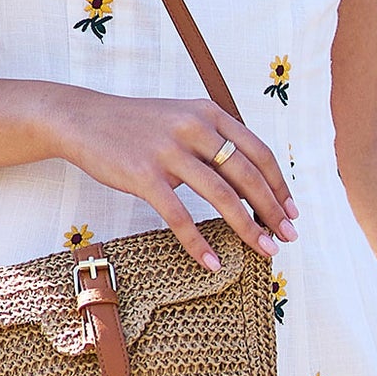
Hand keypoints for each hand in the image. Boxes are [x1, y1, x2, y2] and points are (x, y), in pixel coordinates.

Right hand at [50, 90, 297, 271]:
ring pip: (221, 196)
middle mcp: (194, 127)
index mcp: (209, 113)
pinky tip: (212, 262)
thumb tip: (249, 182)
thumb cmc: (137, 126)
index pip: (258, 152)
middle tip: (288, 237)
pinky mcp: (144, 175)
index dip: (279, 185)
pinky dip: (199, 243)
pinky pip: (179, 215)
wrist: (85, 120)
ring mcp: (169, 150)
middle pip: (247, 175)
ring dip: (248, 228)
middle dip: (272, 210)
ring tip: (265, 250)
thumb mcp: (182, 118)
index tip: (291, 212)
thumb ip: (214, 141)